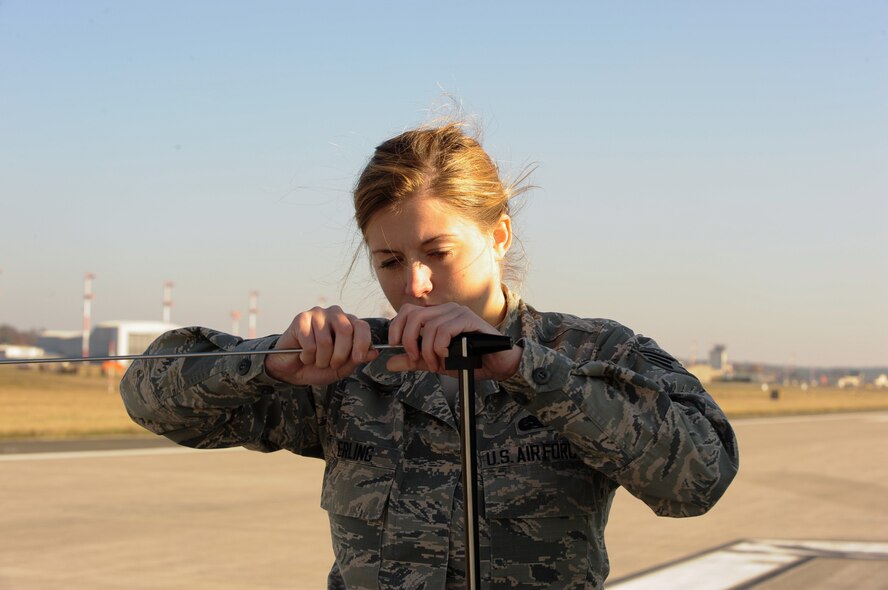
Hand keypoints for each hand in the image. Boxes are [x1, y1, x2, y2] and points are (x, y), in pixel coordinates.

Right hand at [264, 306, 378, 385]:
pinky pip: (309, 343)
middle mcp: (335, 314)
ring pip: (326, 340)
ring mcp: (317, 314)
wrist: (292, 370)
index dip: (362, 343)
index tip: (357, 359)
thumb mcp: (342, 367)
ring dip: (321, 359)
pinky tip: (304, 355)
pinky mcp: (301, 319)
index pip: (362, 326)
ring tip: (316, 361)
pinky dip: (308, 356)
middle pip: (345, 330)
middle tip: (332, 364)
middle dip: (340, 354)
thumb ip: (356, 359)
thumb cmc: (318, 366)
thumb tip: (374, 352)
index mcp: (349, 323)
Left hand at [386, 303, 520, 380]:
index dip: (397, 326)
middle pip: (414, 316)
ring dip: (429, 351)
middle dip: (409, 340)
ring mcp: (458, 312)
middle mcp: (446, 309)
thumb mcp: (436, 362)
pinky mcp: (470, 320)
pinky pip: (445, 330)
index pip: (408, 311)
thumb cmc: (470, 361)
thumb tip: (390, 362)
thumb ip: (414, 361)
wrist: (498, 365)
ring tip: (437, 365)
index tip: (395, 345)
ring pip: (430, 326)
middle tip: (415, 358)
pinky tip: (447, 356)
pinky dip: (441, 347)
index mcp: (437, 315)